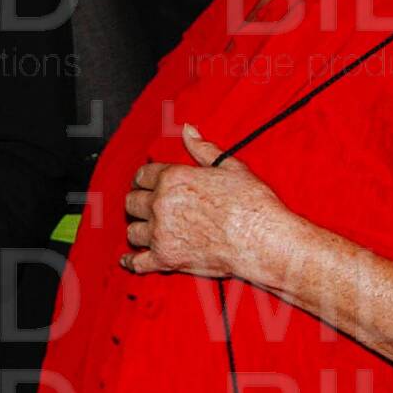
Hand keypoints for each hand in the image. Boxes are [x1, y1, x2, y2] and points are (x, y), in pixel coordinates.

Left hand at [121, 124, 286, 279]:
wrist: (263, 240)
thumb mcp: (230, 167)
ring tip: (149, 230)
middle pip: (132, 202)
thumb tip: (188, 130)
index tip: (147, 184)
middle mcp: (160, 204)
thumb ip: (203, 148)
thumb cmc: (252, 204)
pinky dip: (132, 261)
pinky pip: (137, 262)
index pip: (141, 176)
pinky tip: (129, 260)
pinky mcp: (165, 258)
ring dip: (140, 230)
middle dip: (139, 203)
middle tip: (148, 207)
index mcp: (172, 179)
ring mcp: (160, 233)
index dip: (144, 180)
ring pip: (133, 231)